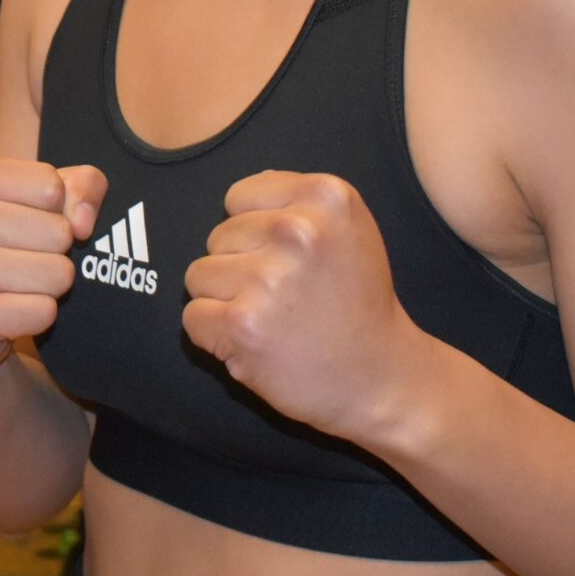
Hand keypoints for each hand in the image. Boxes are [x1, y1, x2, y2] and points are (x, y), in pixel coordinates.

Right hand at [0, 158, 105, 375]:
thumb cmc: (0, 244)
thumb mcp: (40, 198)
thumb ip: (82, 185)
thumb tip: (83, 224)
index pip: (52, 187)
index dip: (53, 211)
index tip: (21, 223)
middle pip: (58, 232)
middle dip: (53, 252)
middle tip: (17, 261)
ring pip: (57, 273)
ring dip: (47, 286)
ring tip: (14, 285)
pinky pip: (44, 311)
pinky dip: (37, 316)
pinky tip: (7, 310)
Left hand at [180, 172, 434, 446]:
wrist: (381, 379)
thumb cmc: (358, 306)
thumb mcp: (348, 231)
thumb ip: (296, 205)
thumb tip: (240, 196)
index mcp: (326, 197)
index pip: (239, 198)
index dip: (255, 232)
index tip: (290, 260)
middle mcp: (298, 230)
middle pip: (218, 236)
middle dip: (241, 267)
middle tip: (287, 298)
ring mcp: (269, 277)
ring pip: (200, 275)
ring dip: (226, 301)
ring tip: (273, 319)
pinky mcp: (244, 323)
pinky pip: (193, 317)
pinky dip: (215, 335)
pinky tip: (256, 342)